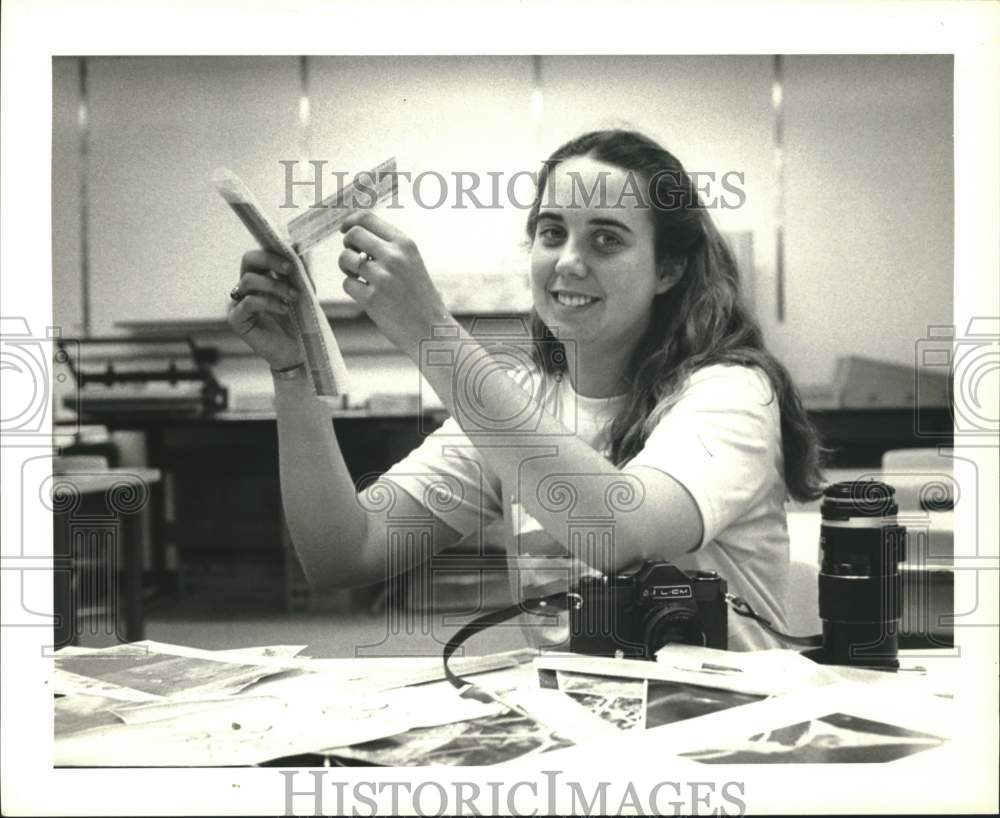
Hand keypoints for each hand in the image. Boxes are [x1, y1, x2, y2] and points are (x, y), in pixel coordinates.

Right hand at [227, 249, 303, 370]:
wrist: (297, 352)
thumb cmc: (298, 322)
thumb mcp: (304, 292)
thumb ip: (301, 271)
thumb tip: (300, 244)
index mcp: (260, 277)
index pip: (259, 254)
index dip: (273, 251)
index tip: (294, 255)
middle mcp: (246, 287)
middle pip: (247, 259)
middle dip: (270, 260)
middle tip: (290, 269)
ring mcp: (238, 303)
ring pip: (248, 280)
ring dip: (274, 286)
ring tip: (293, 297)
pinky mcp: (237, 319)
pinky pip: (248, 302)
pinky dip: (269, 302)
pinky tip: (284, 310)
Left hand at [338, 212, 453, 359]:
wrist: (431, 330)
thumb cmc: (420, 297)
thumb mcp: (412, 263)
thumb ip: (389, 247)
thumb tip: (354, 233)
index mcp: (405, 244)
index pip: (368, 218)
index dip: (350, 221)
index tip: (345, 229)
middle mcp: (394, 256)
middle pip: (353, 235)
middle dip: (348, 245)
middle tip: (354, 259)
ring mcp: (382, 277)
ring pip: (346, 259)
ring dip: (347, 268)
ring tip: (362, 279)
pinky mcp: (372, 298)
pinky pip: (347, 283)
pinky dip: (353, 289)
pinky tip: (368, 296)